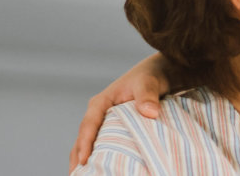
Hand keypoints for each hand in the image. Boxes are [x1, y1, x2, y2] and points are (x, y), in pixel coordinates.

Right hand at [69, 53, 169, 170]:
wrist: (162, 73)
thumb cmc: (153, 75)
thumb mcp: (150, 82)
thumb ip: (147, 96)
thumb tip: (150, 113)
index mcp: (101, 102)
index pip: (89, 125)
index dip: (84, 143)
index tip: (84, 160)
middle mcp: (99, 113)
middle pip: (83, 138)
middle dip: (78, 157)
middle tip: (77, 175)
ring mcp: (106, 122)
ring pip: (91, 143)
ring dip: (87, 160)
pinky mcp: (115, 129)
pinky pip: (104, 145)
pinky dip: (100, 157)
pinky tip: (102, 170)